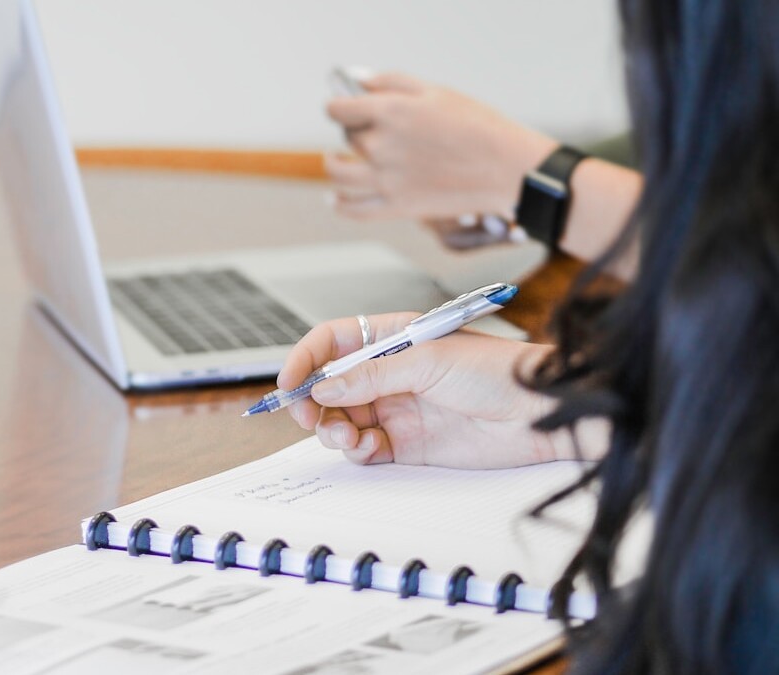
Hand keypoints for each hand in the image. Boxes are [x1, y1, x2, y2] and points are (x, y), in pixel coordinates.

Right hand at [279, 313, 570, 468]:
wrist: (541, 414)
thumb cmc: (498, 371)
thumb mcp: (428, 362)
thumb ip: (371, 376)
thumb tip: (323, 388)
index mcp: (391, 338)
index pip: (332, 342)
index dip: (306, 359)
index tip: (288, 382)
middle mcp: (389, 373)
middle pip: (329, 386)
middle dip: (312, 402)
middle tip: (308, 417)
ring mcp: (396, 408)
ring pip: (341, 420)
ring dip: (332, 429)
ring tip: (345, 435)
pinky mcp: (406, 444)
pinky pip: (364, 448)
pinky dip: (355, 450)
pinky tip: (366, 447)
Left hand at [324, 73, 555, 221]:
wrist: (506, 167)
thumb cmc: (477, 125)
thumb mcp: (435, 91)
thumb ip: (391, 83)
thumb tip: (358, 83)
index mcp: (389, 112)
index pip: (338, 109)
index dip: (338, 105)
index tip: (342, 106)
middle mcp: (381, 146)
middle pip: (348, 137)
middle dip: (355, 130)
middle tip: (371, 129)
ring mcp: (386, 179)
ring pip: (338, 174)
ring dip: (333, 165)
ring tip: (335, 160)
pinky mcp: (396, 206)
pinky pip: (354, 209)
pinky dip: (340, 204)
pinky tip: (336, 197)